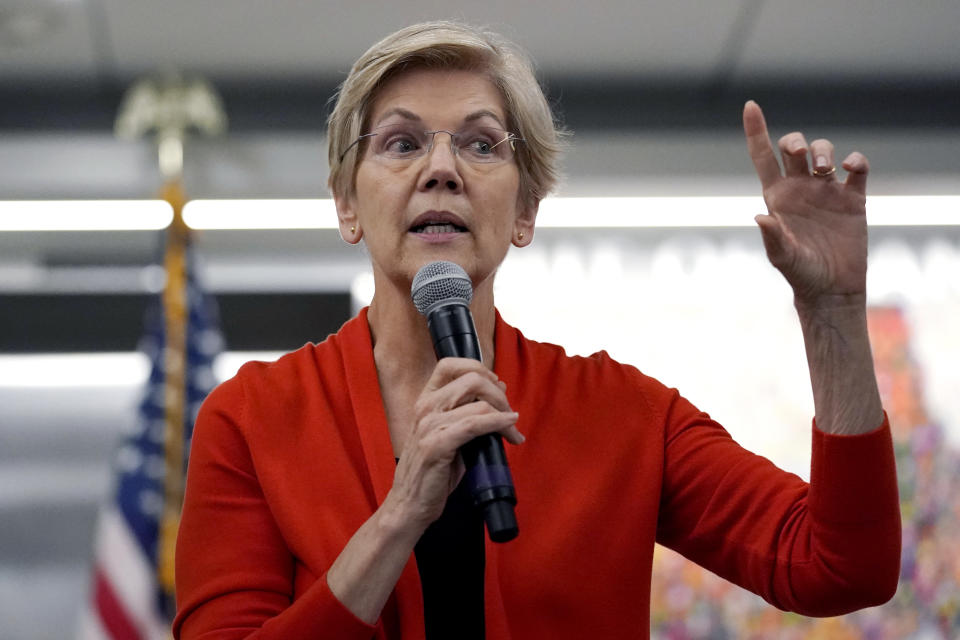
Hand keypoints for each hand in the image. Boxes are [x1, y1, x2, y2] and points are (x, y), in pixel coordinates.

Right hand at [386, 358, 522, 531]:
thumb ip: (466, 414)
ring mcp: (429, 425)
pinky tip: (510, 428)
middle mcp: (425, 407)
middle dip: (499, 394)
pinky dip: (498, 423)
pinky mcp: (437, 445)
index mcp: (425, 401)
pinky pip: (475, 425)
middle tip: (510, 413)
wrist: (409, 504)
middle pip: (472, 379)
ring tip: (513, 431)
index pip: (449, 365)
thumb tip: (499, 398)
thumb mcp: (447, 435)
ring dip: (504, 413)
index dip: (478, 368)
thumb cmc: (432, 471)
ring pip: (479, 402)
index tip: (496, 385)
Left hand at [743, 100, 869, 306]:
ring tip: (825, 169)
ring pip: (823, 152)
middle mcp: (800, 189)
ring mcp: (826, 191)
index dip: (756, 131)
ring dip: (823, 151)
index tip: (750, 105)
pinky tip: (851, 168)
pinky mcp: (853, 198)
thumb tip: (761, 217)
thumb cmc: (802, 275)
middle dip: (796, 142)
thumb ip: (773, 237)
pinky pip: (858, 168)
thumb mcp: (783, 258)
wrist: (832, 289)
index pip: (763, 156)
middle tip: (801, 157)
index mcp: (777, 197)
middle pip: (793, 148)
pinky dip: (856, 160)